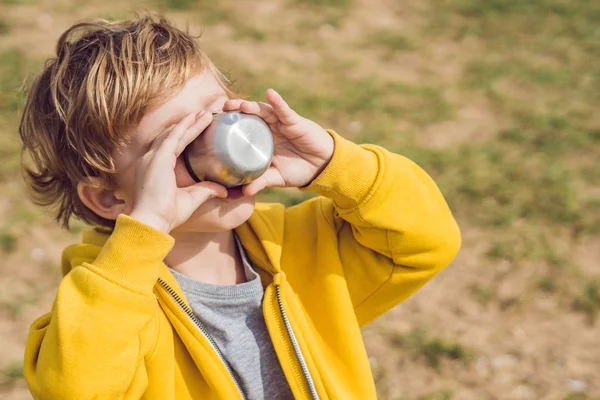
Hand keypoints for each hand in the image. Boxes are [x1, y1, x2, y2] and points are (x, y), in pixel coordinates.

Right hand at [129, 111, 226, 232]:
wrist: (152, 221)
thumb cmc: (167, 214)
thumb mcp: (192, 198)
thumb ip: (206, 190)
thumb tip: (224, 190)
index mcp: (154, 168)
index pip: (171, 146)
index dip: (184, 135)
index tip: (197, 128)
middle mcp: (150, 160)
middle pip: (172, 136)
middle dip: (188, 125)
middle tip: (204, 114)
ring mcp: (153, 157)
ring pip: (175, 133)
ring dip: (190, 122)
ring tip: (205, 114)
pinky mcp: (158, 158)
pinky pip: (174, 137)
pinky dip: (185, 126)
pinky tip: (195, 118)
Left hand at [222, 89, 333, 195]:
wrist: (322, 167)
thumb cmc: (299, 170)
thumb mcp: (277, 177)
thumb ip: (261, 181)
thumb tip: (244, 191)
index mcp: (261, 140)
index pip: (242, 129)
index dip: (229, 125)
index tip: (214, 124)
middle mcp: (268, 128)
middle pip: (249, 116)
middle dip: (236, 110)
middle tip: (223, 108)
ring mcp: (281, 123)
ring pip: (264, 111)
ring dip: (252, 106)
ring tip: (241, 104)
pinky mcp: (294, 121)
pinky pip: (284, 110)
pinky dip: (277, 101)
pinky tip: (270, 93)